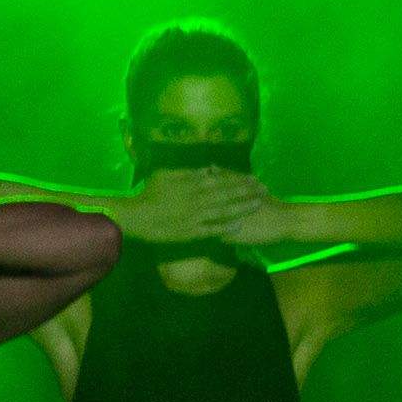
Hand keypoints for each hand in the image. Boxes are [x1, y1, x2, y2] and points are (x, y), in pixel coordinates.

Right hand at [125, 169, 259, 246]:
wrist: (137, 216)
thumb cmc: (149, 194)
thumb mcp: (166, 175)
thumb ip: (187, 172)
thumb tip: (206, 169)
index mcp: (192, 184)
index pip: (221, 180)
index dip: (239, 179)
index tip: (253, 177)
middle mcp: (198, 199)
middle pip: (227, 194)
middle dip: (247, 191)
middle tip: (264, 188)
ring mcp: (196, 216)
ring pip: (224, 210)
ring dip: (242, 207)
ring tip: (258, 203)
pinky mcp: (191, 232)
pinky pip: (212, 229)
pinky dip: (226, 227)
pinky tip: (240, 225)